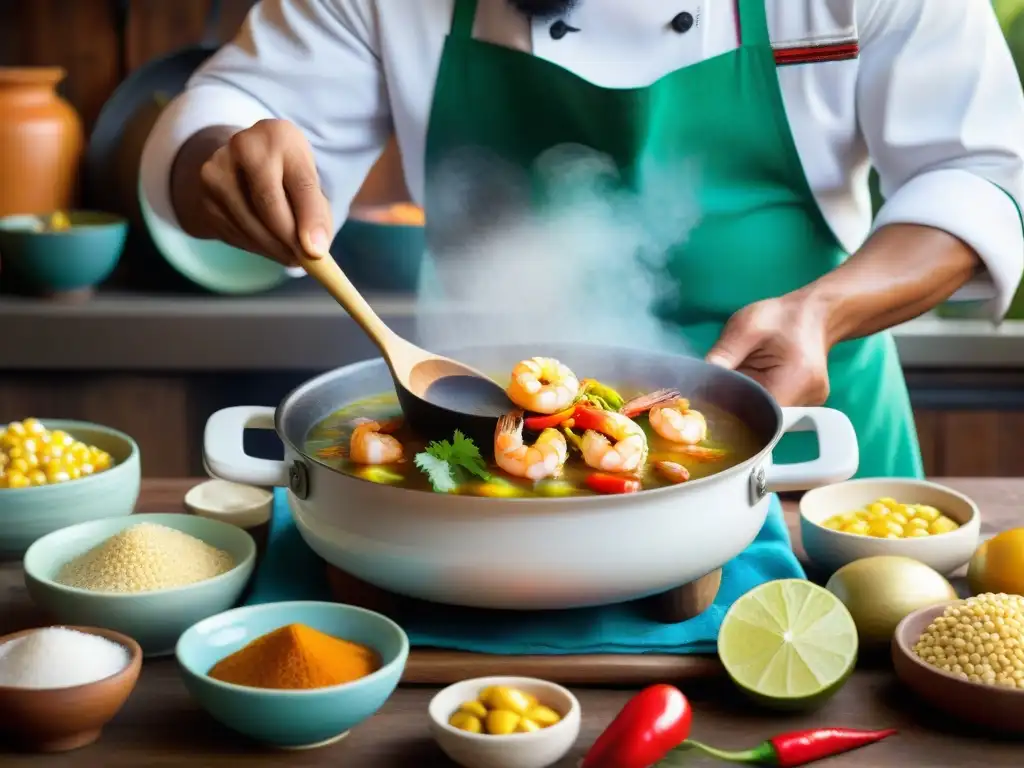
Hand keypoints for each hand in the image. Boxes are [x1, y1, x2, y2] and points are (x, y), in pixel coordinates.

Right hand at [197, 119, 331, 264]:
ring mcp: (217, 171)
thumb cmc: (285, 174)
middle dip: (290, 240)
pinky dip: (257, 247)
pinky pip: (235, 234)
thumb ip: (316, 213)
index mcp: (279, 135)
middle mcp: (244, 145)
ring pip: (250, 224)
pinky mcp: (205, 198)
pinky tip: (268, 244)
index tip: (318, 251)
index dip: (310, 219)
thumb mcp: (307, 181)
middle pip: (269, 204)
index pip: (300, 182)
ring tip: (291, 255)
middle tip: (306, 261)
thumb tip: (315, 251)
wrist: (240, 163)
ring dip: (274, 249)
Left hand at [705, 295, 830, 406]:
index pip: (761, 414)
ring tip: (733, 387)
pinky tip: (746, 388)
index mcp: (797, 379)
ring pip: (767, 417)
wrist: (813, 315)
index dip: (733, 414)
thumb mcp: (746, 326)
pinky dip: (755, 402)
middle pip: (764, 420)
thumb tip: (698, 379)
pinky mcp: (802, 406)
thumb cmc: (781, 317)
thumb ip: (724, 353)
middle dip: (736, 411)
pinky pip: (772, 411)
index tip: (711, 406)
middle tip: (714, 398)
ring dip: (746, 406)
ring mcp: (808, 405)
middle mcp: (807, 400)